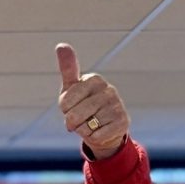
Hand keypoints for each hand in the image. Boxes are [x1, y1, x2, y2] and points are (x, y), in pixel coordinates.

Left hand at [57, 43, 131, 160]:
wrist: (103, 128)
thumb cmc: (83, 105)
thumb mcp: (71, 88)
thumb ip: (68, 68)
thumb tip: (61, 45)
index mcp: (94, 79)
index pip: (65, 101)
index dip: (65, 109)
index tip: (72, 105)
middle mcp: (108, 90)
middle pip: (74, 116)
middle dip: (72, 122)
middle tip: (81, 118)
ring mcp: (117, 106)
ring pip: (85, 127)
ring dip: (84, 130)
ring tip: (91, 123)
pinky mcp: (123, 122)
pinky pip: (96, 136)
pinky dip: (93, 137)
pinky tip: (100, 130)